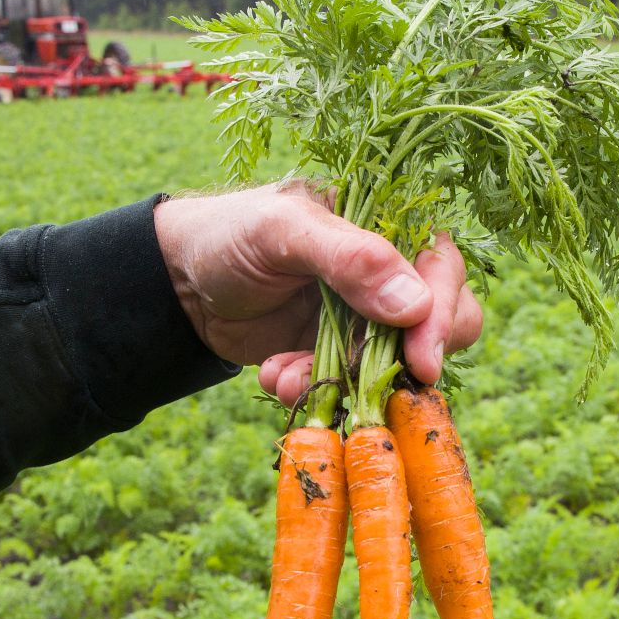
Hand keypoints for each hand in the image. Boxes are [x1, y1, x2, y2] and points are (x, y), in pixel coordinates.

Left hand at [154, 182, 483, 406]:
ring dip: (347, 384)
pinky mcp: (337, 356)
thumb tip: (417, 306)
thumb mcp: (284, 231)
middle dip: (401, 363)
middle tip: (370, 388)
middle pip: (441, 324)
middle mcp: (388, 274)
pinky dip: (315, 392)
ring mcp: (365, 320)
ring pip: (395, 367)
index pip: (444, 270)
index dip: (442, 316)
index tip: (421, 361)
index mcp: (388, 226)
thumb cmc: (230, 233)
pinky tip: (274, 377)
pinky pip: (351, 388)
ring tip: (289, 376)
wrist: (175, 283)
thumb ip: (351, 259)